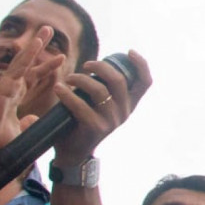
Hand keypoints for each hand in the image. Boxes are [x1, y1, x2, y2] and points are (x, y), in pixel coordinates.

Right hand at [0, 26, 63, 161]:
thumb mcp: (17, 134)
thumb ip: (27, 125)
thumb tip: (34, 119)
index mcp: (12, 98)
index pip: (32, 78)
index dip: (45, 68)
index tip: (60, 59)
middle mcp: (9, 88)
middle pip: (29, 63)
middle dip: (40, 48)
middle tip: (50, 30)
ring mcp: (6, 86)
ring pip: (24, 60)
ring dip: (36, 44)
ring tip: (47, 28)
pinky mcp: (3, 87)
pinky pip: (18, 67)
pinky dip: (28, 54)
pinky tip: (37, 42)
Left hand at [51, 51, 152, 165]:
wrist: (73, 152)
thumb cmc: (83, 120)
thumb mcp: (101, 104)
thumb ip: (104, 87)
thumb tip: (96, 65)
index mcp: (129, 104)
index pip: (146, 82)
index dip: (141, 64)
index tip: (129, 51)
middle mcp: (125, 112)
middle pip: (119, 80)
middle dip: (100, 67)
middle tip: (85, 65)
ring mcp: (111, 120)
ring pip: (99, 90)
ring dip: (80, 79)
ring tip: (68, 78)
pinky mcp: (95, 127)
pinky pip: (81, 106)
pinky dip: (67, 95)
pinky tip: (58, 89)